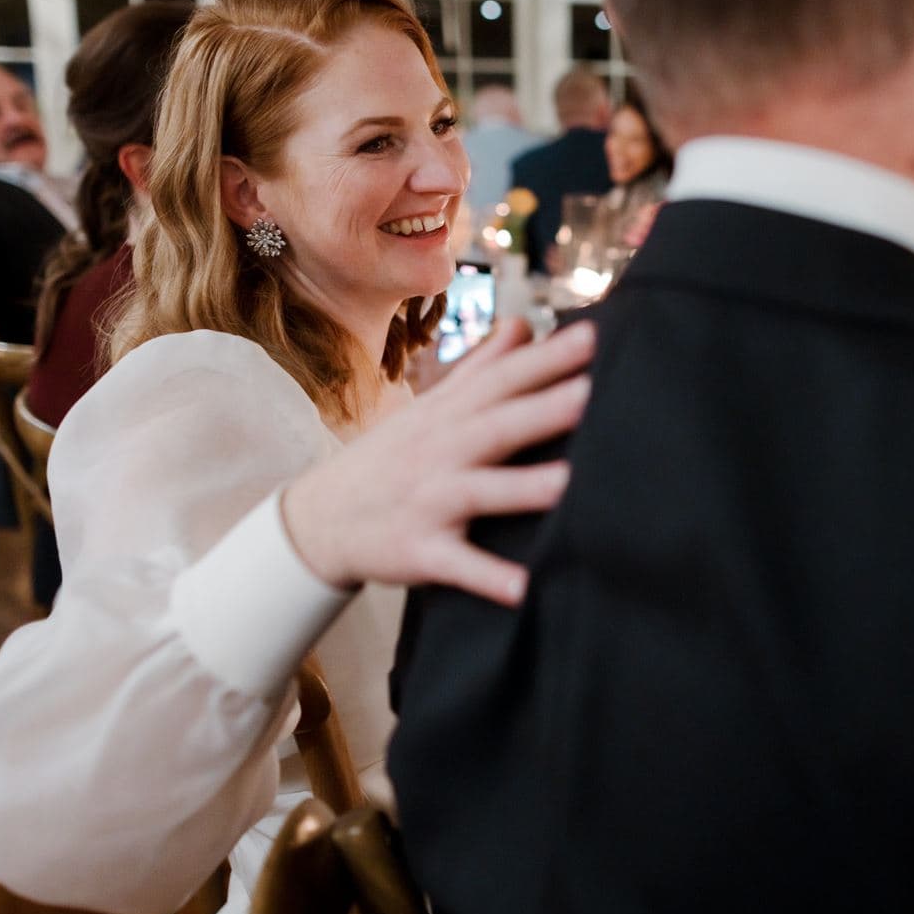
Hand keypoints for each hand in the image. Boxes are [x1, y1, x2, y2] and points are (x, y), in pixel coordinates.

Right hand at [283, 319, 593, 604]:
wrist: (317, 520)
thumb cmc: (390, 459)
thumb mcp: (430, 408)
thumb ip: (482, 369)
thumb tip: (527, 325)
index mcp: (449, 415)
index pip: (502, 379)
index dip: (546, 358)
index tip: (596, 336)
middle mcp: (440, 451)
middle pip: (497, 425)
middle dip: (544, 409)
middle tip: (595, 392)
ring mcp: (428, 501)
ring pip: (480, 491)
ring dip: (523, 486)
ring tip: (569, 484)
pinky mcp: (418, 550)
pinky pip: (456, 564)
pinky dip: (487, 576)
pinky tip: (523, 589)